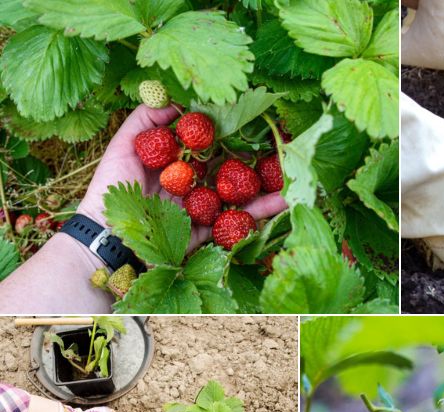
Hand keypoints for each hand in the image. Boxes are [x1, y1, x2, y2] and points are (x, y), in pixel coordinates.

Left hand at [76, 104, 286, 251]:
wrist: (106, 237)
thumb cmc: (111, 190)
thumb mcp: (123, 147)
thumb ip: (146, 120)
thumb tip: (175, 98)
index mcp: (176, 162)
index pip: (209, 143)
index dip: (232, 131)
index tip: (255, 116)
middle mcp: (193, 183)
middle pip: (231, 167)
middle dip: (259, 157)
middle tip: (286, 145)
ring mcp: (203, 208)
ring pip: (241, 193)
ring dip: (269, 184)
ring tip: (293, 174)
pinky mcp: (209, 233)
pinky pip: (238, 221)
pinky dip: (262, 212)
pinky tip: (283, 201)